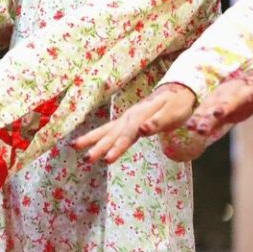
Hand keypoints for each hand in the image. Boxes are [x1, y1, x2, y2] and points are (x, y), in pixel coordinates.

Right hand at [73, 83, 197, 163]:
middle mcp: (130, 117)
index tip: (107, 159)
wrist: (177, 91)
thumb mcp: (173, 113)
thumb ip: (157, 122)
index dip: (118, 147)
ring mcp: (126, 119)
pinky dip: (96, 137)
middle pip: (113, 134)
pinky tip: (84, 143)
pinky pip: (109, 130)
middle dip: (99, 147)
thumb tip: (143, 130)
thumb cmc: (178, 105)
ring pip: (106, 131)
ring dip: (92, 140)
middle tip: (86, 159)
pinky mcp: (126, 122)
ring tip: (74, 146)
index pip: (127, 135)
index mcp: (140, 116)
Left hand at [185, 70, 252, 135]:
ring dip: (225, 105)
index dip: (198, 118)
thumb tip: (198, 131)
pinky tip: (250, 97)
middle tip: (198, 127)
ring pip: (233, 98)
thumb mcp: (229, 114)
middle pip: (216, 105)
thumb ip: (214, 121)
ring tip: (217, 113)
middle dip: (207, 115)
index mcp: (220, 100)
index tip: (189, 127)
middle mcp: (228, 94)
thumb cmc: (245, 99)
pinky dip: (252, 94)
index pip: (206, 110)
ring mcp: (243, 91)